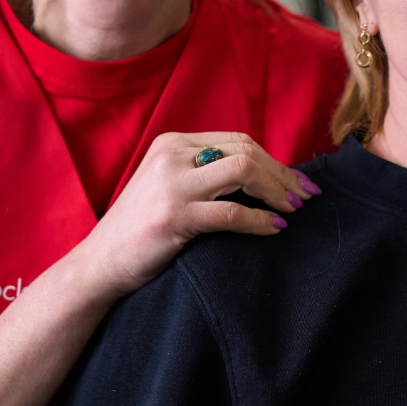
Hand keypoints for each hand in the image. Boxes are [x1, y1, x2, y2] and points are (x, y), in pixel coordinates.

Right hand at [71, 131, 318, 295]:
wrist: (99, 264)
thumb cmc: (141, 230)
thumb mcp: (169, 186)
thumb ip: (204, 173)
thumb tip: (264, 176)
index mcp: (172, 143)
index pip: (238, 141)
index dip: (274, 160)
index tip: (297, 181)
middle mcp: (171, 155)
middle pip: (246, 152)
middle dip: (283, 174)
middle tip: (306, 195)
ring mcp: (171, 185)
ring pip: (244, 171)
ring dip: (277, 191)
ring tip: (294, 209)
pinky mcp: (173, 217)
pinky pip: (231, 212)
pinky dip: (260, 220)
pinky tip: (275, 228)